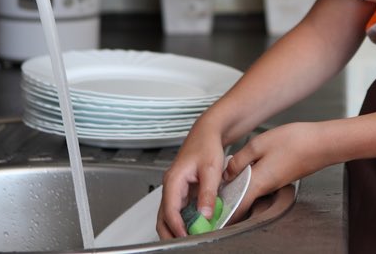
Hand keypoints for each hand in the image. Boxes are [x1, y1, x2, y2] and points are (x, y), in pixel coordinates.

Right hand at [156, 124, 225, 239]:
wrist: (207, 132)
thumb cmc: (206, 144)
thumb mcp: (211, 169)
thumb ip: (208, 193)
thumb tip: (205, 215)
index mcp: (173, 180)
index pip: (169, 210)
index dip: (177, 226)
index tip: (187, 237)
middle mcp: (171, 186)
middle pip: (163, 217)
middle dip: (171, 232)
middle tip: (186, 242)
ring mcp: (175, 189)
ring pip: (170, 215)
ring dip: (178, 228)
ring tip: (191, 238)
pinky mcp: (182, 191)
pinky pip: (180, 210)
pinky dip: (185, 221)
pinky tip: (196, 226)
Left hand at [224, 121, 332, 222]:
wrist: (322, 144)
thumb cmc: (295, 142)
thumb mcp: (259, 144)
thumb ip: (240, 160)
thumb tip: (227, 172)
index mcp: (258, 182)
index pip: (236, 205)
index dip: (222, 209)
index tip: (212, 206)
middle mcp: (267, 187)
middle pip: (242, 198)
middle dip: (229, 195)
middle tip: (217, 185)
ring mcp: (275, 183)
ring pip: (251, 189)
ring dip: (240, 185)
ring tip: (230, 172)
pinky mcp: (281, 177)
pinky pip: (261, 182)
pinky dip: (251, 177)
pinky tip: (250, 164)